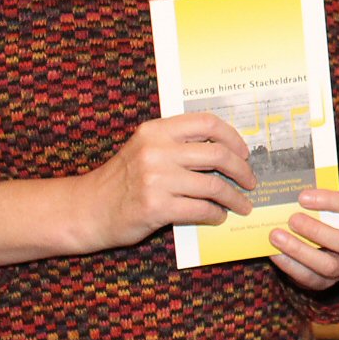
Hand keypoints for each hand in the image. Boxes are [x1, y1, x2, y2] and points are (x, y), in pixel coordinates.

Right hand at [76, 112, 256, 250]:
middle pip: (217, 154)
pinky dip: (215, 214)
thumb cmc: (122, 180)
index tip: (244, 152)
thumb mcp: (144, 149)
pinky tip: (218, 216)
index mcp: (156, 131)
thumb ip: (176, 143)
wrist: (87, 209)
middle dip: (242, 170)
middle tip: (251, 181)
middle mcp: (156, 150)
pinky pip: (200, 209)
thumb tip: (226, 149)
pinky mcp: (156, 207)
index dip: (232, 137)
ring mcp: (156, 179)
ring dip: (234, 198)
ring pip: (213, 185)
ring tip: (242, 204)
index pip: (206, 123)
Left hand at [270, 188, 338, 291]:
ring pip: (329, 265)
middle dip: (317, 231)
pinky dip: (290, 265)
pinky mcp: (327, 282)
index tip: (302, 196)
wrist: (319, 246)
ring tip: (276, 236)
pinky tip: (274, 252)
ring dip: (300, 250)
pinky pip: (310, 278)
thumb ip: (313, 197)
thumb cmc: (320, 216)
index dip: (331, 200)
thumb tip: (288, 188)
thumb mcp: (323, 204)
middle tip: (292, 219)